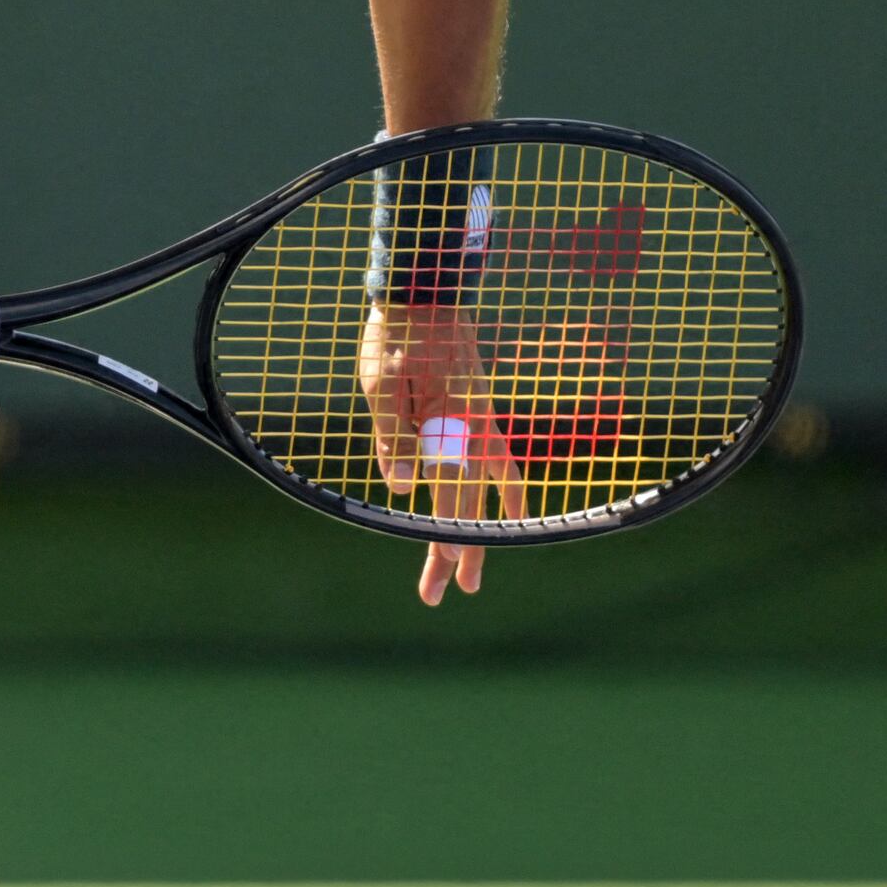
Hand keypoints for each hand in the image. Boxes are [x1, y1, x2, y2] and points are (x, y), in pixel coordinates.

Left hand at [358, 301, 517, 605]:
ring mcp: (481, 423)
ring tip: (470, 580)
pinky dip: (505, 492)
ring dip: (476, 536)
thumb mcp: (380, 379)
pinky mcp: (480, 415)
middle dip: (451, 552)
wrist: (428, 290)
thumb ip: (392, 433)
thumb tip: (403, 486)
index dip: (445, 533)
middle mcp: (471, 429)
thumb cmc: (397, 333)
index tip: (445, 570)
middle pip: (462, 504)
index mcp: (446, 421)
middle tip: (437, 596)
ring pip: (480, 493)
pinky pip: (500, 461)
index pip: (446, 491)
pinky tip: (505, 519)